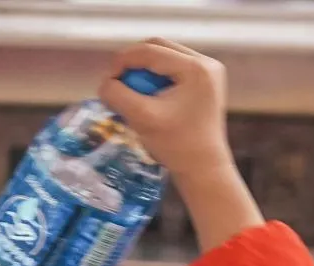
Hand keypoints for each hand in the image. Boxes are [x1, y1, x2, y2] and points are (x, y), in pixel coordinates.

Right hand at [99, 39, 263, 252]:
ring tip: (133, 95)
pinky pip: (173, 70)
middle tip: (118, 85)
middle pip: (158, 48)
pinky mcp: (206, 83)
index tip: (107, 81)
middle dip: (133, 65)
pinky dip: (156, 80)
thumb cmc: (176, 147)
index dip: (122, 61)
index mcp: (195, 68)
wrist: (204, 170)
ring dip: (144, 72)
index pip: (149, 50)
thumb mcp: (142, 118)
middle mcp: (206, 64)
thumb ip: (118, 96)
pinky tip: (148, 99)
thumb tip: (104, 84)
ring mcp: (209, 72)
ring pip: (164, 57)